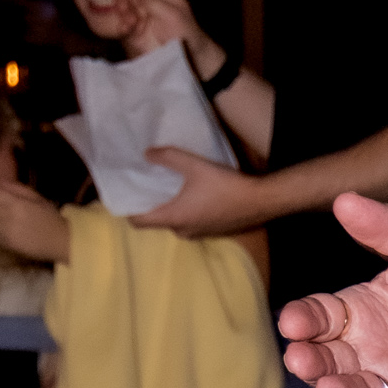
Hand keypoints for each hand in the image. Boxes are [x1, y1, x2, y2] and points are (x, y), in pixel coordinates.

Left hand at [0, 179, 71, 262]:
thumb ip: (18, 189)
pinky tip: (8, 229)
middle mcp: (8, 218)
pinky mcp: (6, 245)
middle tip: (1, 205)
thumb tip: (0, 183)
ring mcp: (6, 233)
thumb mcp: (38, 198)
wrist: (61, 241)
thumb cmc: (51, 217)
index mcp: (17, 204)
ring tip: (3, 217)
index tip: (1, 194)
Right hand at [125, 0, 209, 60]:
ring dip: (124, 10)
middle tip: (127, 3)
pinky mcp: (133, 30)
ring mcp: (140, 15)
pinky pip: (122, 24)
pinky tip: (127, 28)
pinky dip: (122, 25)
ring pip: (124, 6)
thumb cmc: (185, 31)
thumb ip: (153, 0)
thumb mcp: (172, 15)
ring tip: (132, 20)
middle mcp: (148, 1)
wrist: (185, 56)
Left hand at [128, 146, 260, 235]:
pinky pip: (191, 224)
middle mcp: (182, 231)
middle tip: (150, 186)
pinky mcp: (212, 232)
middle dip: (152, 206)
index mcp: (173, 217)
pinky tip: (195, 197)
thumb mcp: (195, 166)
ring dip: (171, 210)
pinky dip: (187, 213)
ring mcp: (198, 234)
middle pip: (157, 222)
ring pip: (175, 223)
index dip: (129, 210)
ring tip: (172, 189)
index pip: (139, 222)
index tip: (127, 195)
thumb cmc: (225, 185)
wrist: (260, 201)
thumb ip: (168, 157)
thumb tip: (147, 154)